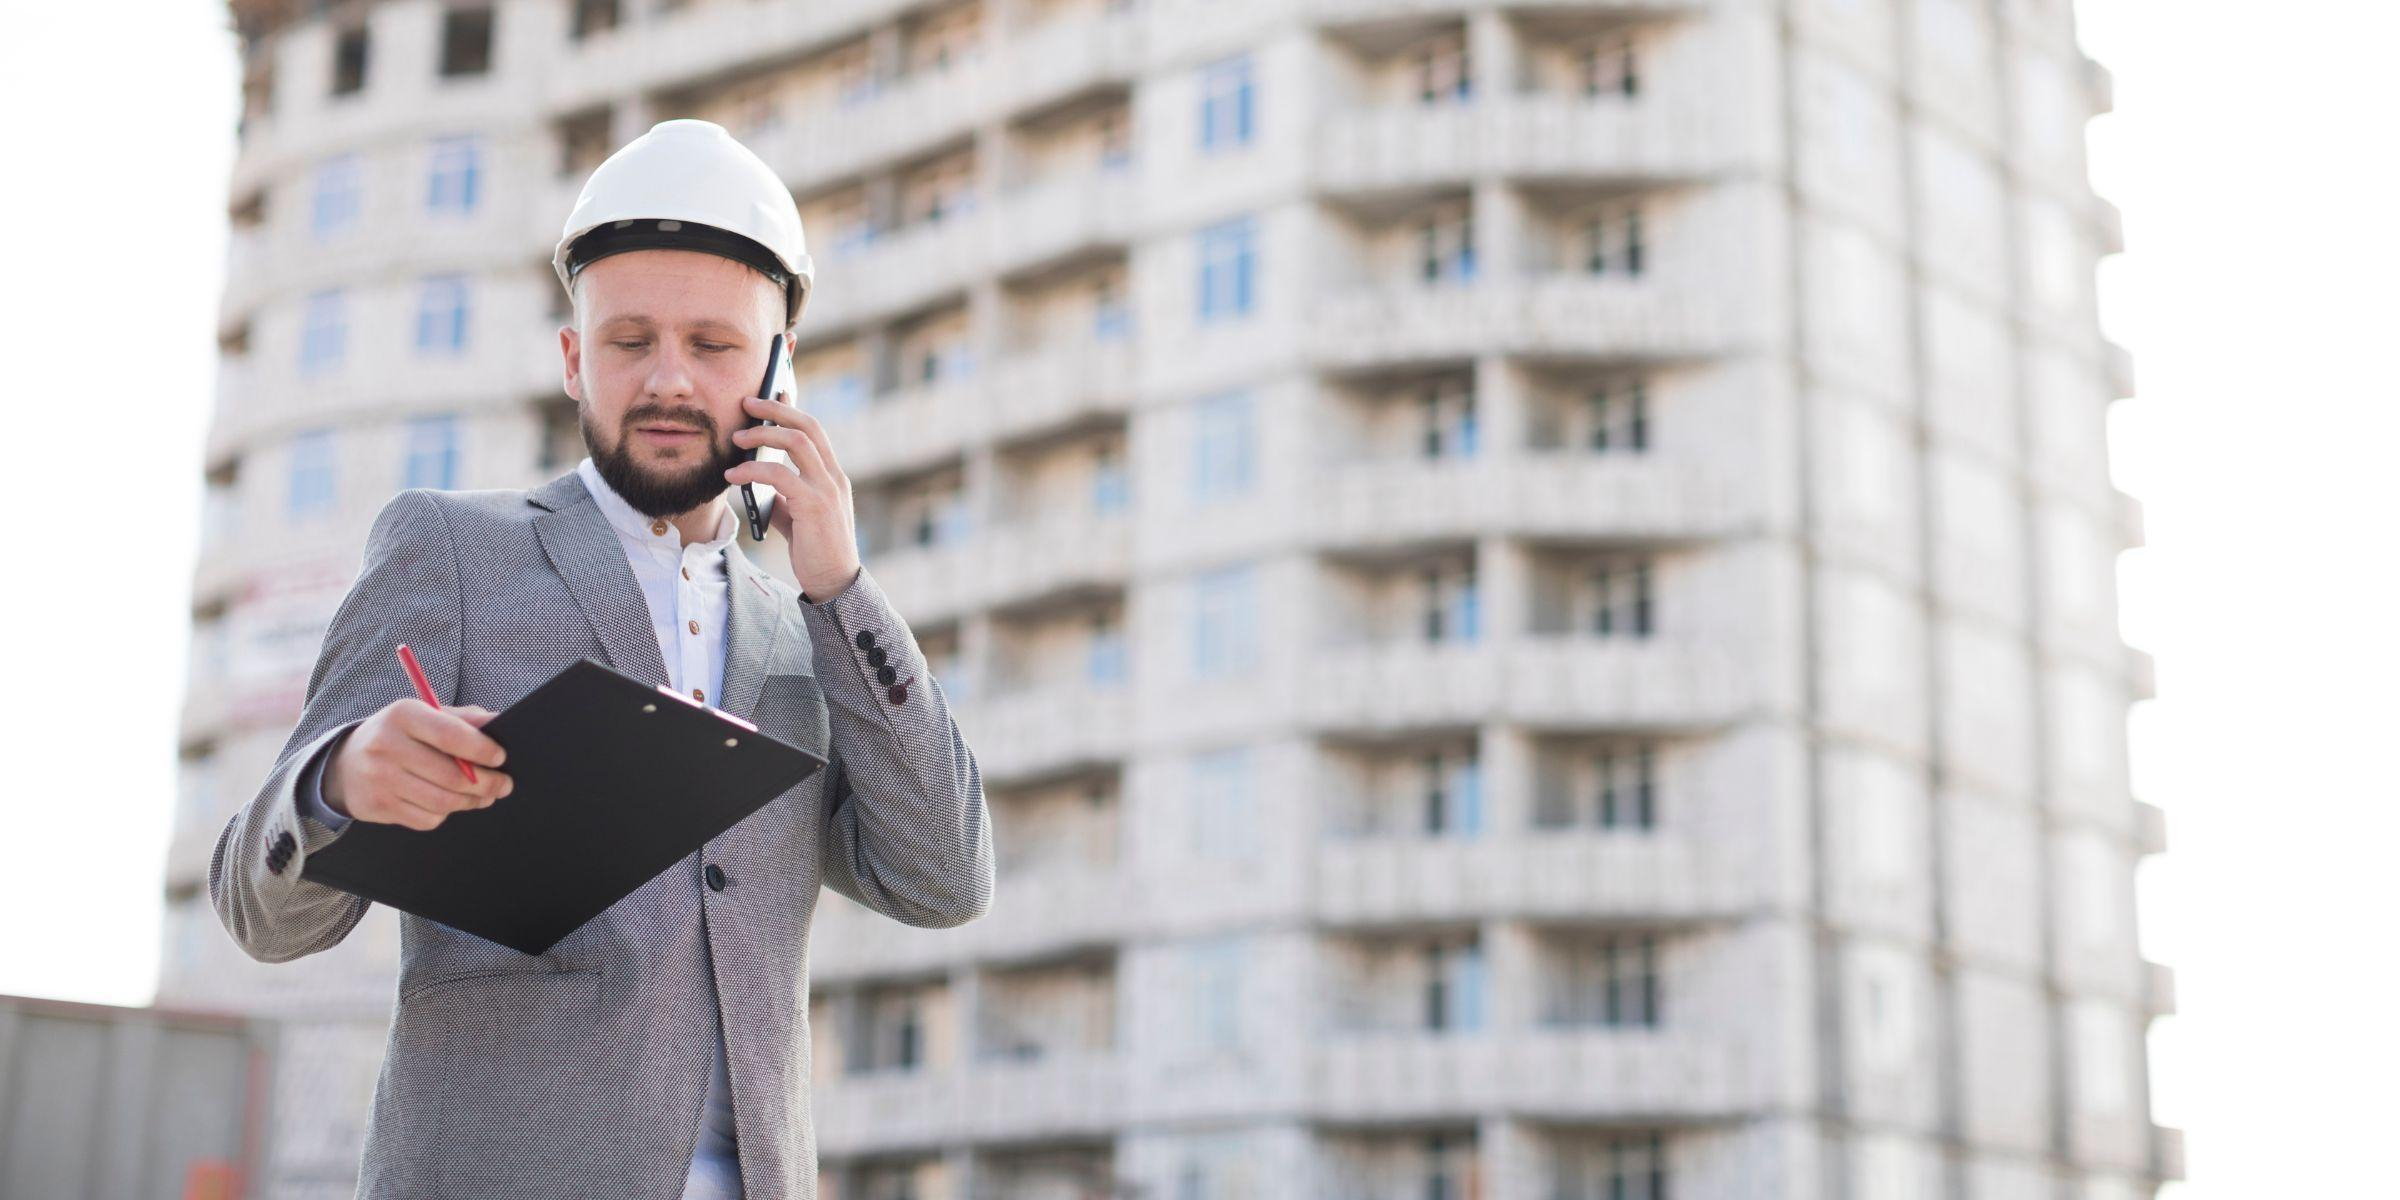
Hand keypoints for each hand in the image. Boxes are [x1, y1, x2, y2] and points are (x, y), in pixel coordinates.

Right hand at [323, 700, 512, 830]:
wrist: (346, 763)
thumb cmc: (399, 735)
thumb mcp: (425, 715)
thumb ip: (463, 719)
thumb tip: (498, 722)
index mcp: (403, 715)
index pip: (450, 735)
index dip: (482, 749)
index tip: (501, 758)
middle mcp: (387, 746)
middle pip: (451, 775)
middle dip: (487, 783)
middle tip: (503, 785)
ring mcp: (380, 779)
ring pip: (443, 801)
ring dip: (472, 802)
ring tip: (484, 796)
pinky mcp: (379, 806)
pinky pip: (427, 818)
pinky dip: (446, 813)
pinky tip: (450, 803)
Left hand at [724, 391, 862, 600]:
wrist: (834, 582)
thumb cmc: (815, 550)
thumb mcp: (797, 515)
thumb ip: (783, 495)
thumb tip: (755, 480)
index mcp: (833, 476)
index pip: (814, 430)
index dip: (790, 409)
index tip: (770, 392)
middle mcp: (834, 477)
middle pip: (807, 426)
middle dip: (775, 409)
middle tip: (746, 402)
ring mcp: (827, 490)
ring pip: (797, 443)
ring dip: (762, 435)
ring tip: (736, 438)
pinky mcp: (814, 506)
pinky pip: (780, 476)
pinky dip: (752, 471)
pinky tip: (732, 477)